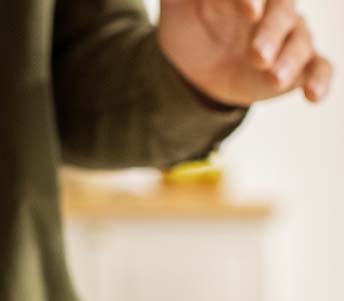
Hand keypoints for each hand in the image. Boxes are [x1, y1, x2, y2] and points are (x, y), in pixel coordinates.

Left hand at [158, 0, 332, 105]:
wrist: (196, 65)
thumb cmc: (190, 25)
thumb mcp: (178, 6)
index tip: (248, 13)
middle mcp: (275, 7)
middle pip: (283, 12)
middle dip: (271, 34)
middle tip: (256, 58)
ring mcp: (288, 35)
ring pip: (299, 41)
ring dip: (290, 61)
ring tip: (274, 79)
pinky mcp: (298, 65)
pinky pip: (317, 68)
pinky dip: (318, 80)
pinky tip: (313, 95)